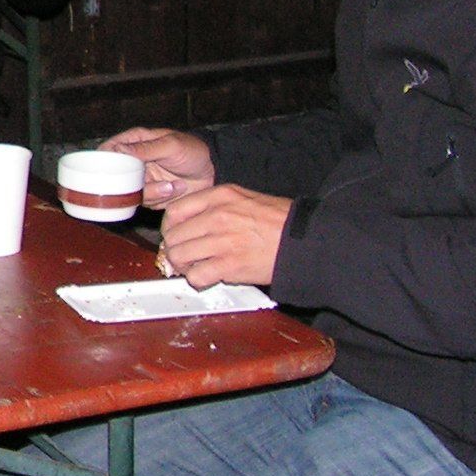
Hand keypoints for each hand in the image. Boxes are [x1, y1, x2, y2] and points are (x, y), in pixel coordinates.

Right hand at [102, 126, 214, 206]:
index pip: (107, 150)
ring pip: (129, 192)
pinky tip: (175, 190)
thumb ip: (144, 148)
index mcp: (134, 142)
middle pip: (115, 176)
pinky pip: (144, 202)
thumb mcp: (170, 146)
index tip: (110, 171)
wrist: (212, 172)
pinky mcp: (149, 194)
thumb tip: (116, 149)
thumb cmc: (193, 151)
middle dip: (131, 184)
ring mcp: (140, 179)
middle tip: (151, 182)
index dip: (103, 161)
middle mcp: (133, 162)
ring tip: (172, 186)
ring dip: (152, 192)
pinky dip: (159, 199)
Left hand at [157, 185, 289, 288]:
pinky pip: (196, 276)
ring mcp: (222, 240)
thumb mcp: (244, 198)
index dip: (170, 228)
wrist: (305, 241)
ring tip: (195, 268)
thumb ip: (214, 207)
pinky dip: (197, 280)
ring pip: (179, 256)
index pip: (175, 211)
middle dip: (174, 249)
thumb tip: (188, 224)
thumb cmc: (279, 221)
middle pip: (173, 236)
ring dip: (183, 266)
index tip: (175, 237)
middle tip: (184, 258)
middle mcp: (217, 216)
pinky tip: (207, 277)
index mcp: (220, 196)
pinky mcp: (230, 265)